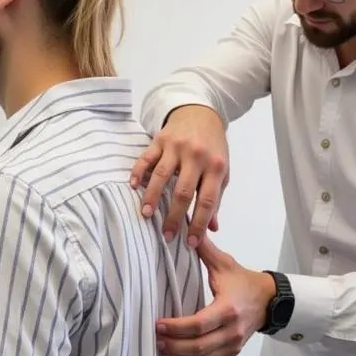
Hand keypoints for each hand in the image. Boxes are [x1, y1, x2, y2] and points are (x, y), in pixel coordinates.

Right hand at [130, 105, 228, 246]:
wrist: (201, 113)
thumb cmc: (213, 147)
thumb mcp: (221, 171)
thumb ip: (216, 199)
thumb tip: (212, 229)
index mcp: (216, 167)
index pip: (207, 201)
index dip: (199, 223)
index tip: (190, 242)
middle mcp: (197, 156)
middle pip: (184, 192)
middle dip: (174, 217)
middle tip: (166, 236)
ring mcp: (177, 147)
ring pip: (162, 176)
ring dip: (152, 197)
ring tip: (145, 215)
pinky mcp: (160, 139)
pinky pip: (146, 158)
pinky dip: (138, 173)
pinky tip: (134, 187)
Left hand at [156, 237, 275, 355]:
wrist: (271, 300)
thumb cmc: (244, 282)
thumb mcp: (225, 264)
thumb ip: (204, 249)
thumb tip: (186, 230)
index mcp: (228, 308)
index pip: (198, 324)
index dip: (176, 328)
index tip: (158, 324)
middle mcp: (232, 330)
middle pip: (198, 346)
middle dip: (173, 345)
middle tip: (155, 337)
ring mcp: (233, 344)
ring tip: (161, 347)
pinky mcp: (232, 351)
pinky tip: (175, 354)